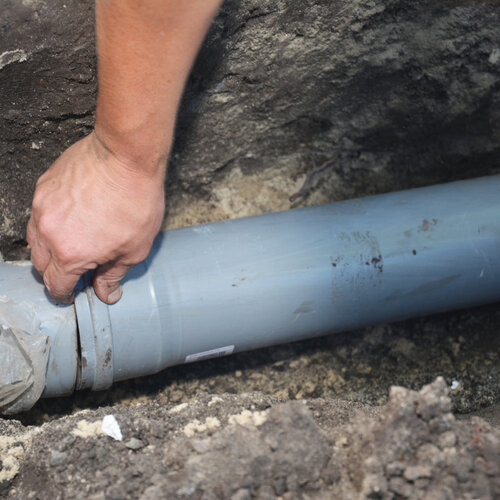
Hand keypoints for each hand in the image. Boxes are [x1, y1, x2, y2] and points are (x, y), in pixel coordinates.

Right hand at [27, 132, 164, 303]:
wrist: (126, 156)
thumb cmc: (136, 201)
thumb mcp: (135, 249)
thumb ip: (114, 275)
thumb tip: (106, 294)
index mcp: (71, 254)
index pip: (56, 285)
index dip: (64, 294)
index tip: (71, 294)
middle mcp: (49, 233)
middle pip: (41, 265)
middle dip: (56, 273)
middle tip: (75, 270)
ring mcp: (42, 207)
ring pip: (35, 239)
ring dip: (50, 249)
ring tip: (72, 244)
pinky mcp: (43, 187)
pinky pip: (39, 213)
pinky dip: (50, 223)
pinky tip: (71, 218)